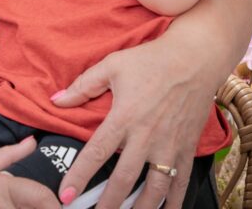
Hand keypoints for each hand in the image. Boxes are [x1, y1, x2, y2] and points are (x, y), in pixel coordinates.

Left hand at [51, 37, 218, 208]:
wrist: (195, 58)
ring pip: (154, 189)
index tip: (66, 195)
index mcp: (124, 117)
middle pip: (123, 179)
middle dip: (108, 204)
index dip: (79, 176)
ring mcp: (169, 145)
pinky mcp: (187, 148)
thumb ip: (83, 85)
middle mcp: (146, 137)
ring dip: (139, 208)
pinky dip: (174, 202)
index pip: (96, 153)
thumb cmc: (150, 60)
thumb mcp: (112, 65)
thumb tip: (56, 100)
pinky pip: (180, 182)